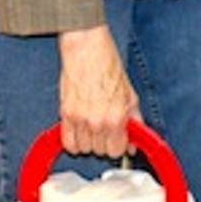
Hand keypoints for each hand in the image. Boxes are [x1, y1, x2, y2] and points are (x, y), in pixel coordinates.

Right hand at [57, 25, 139, 157]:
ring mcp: (80, 120)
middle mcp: (97, 122)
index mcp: (116, 118)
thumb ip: (134, 122)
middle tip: (105, 127)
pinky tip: (79, 129)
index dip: (118, 145)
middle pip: (100, 151)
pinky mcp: (65, 115)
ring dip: (88, 140)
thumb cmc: (107, 66)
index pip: (116, 151)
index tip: (117, 139)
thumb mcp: (130, 94)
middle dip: (104, 141)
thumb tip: (134, 143)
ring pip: (84, 149)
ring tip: (92, 123)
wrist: (87, 50)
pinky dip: (73, 140)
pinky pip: (68, 143)